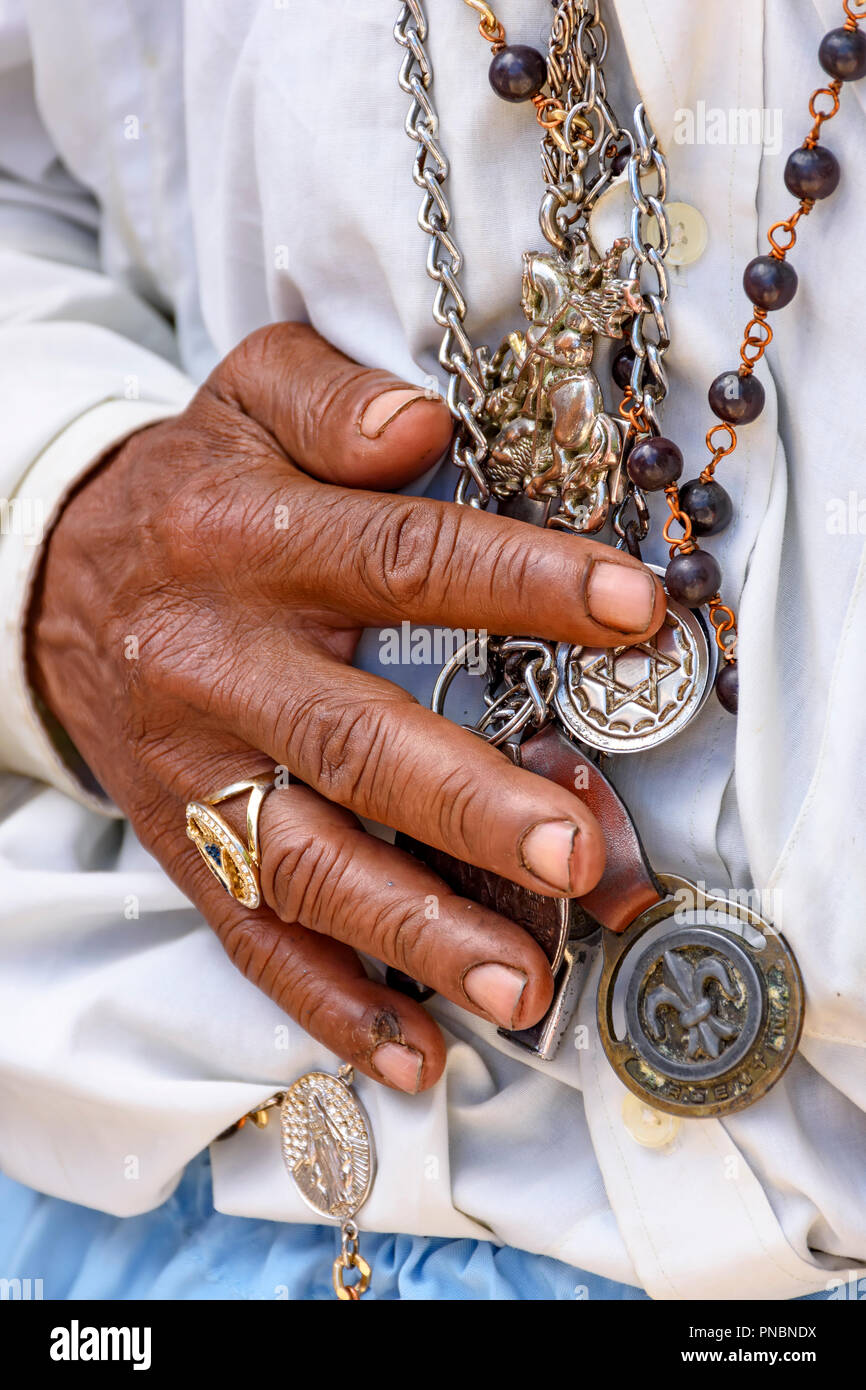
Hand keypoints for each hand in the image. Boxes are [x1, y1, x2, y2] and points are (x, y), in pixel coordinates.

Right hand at [29, 323, 664, 1093]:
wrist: (50, 581)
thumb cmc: (190, 490)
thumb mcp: (243, 400)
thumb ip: (328, 398)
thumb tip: (422, 426)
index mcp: (247, 538)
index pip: (398, 559)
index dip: (518, 584)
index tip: (632, 611)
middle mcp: (218, 662)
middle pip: (351, 739)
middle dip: (470, 803)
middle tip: (579, 851)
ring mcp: (196, 768)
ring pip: (303, 861)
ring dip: (413, 931)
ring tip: (520, 984)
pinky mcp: (182, 842)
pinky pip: (249, 933)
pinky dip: (330, 1000)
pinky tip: (413, 1051)